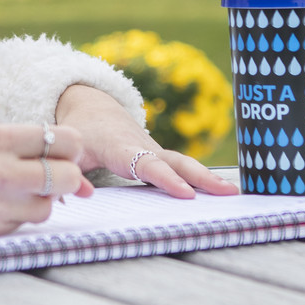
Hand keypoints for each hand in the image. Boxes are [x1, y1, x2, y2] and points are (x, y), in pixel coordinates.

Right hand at [0, 124, 92, 236]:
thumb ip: (30, 151)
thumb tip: (85, 183)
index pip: (65, 140)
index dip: (71, 146)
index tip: (62, 150)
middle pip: (67, 177)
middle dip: (68, 176)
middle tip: (52, 173)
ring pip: (48, 206)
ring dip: (41, 198)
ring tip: (13, 187)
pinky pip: (24, 224)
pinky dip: (19, 214)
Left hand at [55, 83, 237, 198]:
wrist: (93, 108)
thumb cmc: (79, 132)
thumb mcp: (69, 149)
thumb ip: (70, 173)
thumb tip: (76, 196)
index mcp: (119, 146)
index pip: (146, 165)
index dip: (166, 179)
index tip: (186, 194)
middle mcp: (142, 146)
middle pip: (176, 161)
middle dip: (202, 177)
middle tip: (228, 192)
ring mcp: (154, 150)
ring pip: (184, 163)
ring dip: (209, 177)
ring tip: (235, 193)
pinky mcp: (160, 156)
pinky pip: (183, 167)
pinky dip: (203, 178)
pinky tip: (222, 192)